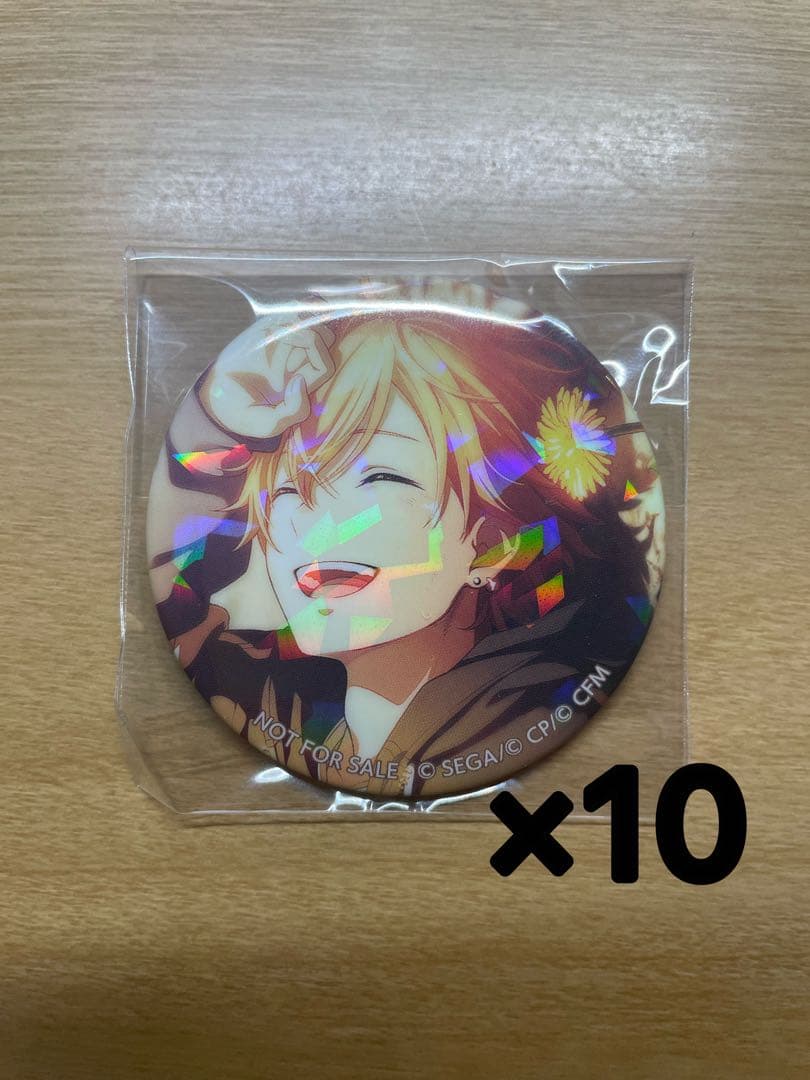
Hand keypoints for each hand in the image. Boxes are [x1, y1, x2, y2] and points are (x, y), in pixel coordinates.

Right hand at [199, 319, 336, 440]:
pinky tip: (281, 319)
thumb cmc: (246, 414)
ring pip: (314, 319)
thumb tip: (300, 382)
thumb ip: (292, 412)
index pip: (326, 365)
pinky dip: (298, 306)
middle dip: (312, 338)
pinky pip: (297, 308)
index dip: (316, 360)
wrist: (217, 399)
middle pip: (327, 338)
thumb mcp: (268, 425)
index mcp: (306, 382)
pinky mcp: (271, 326)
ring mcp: (287, 340)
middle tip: (288, 345)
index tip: (289, 371)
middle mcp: (301, 360)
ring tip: (280, 333)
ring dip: (300, 321)